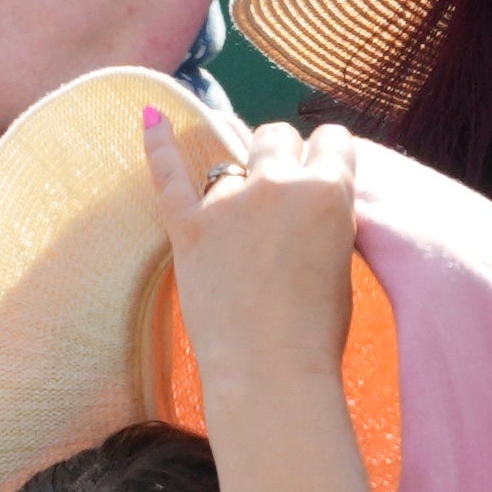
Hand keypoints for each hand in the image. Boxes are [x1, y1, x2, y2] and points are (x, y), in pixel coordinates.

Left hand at [143, 107, 360, 405]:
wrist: (273, 374)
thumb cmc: (316, 330)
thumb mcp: (341, 258)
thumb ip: (324, 214)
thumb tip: (305, 193)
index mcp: (329, 189)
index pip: (332, 138)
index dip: (325, 157)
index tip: (319, 173)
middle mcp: (278, 183)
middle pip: (275, 135)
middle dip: (277, 157)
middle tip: (277, 197)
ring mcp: (228, 203)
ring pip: (230, 164)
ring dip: (235, 184)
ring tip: (239, 229)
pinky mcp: (188, 227)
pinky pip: (167, 174)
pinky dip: (157, 144)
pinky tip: (149, 118)